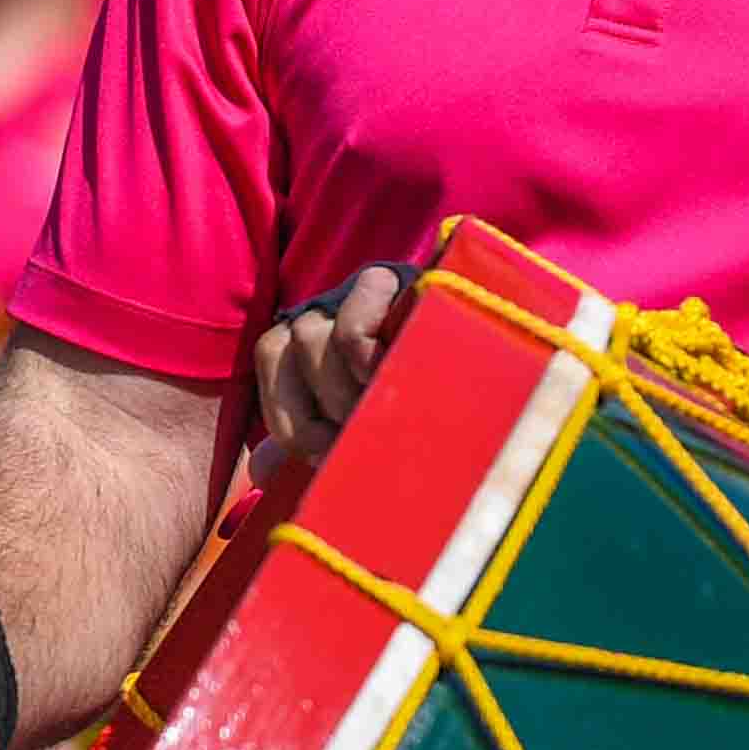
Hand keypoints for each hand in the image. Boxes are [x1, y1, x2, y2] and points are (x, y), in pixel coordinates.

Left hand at [250, 261, 413, 478]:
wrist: (491, 394)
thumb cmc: (417, 422)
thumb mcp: (354, 434)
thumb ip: (306, 442)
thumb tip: (257, 467)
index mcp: (318, 335)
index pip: (271, 352)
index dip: (286, 409)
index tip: (320, 453)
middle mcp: (339, 304)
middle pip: (286, 341)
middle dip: (317, 404)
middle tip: (357, 431)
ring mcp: (372, 289)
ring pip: (316, 329)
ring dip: (341, 383)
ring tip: (377, 408)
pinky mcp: (409, 282)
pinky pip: (365, 291)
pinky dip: (364, 339)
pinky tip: (387, 367)